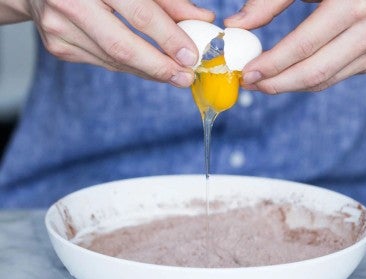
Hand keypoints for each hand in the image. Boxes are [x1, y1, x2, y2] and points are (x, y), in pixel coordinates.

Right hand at [27, 0, 214, 86]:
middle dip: (159, 67)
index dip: (169, 38)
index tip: (191, 56)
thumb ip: (167, 0)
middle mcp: (72, 3)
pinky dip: (129, 66)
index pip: (141, 14)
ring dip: (147, 71)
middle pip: (123, 47)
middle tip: (184, 78)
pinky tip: (146, 66)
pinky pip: (104, 62)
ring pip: (114, 60)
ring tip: (172, 74)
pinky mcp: (58, 47)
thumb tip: (201, 18)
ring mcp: (60, 28)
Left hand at [225, 0, 365, 93]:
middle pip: (314, 71)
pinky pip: (334, 76)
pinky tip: (289, 73)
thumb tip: (236, 25)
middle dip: (276, 83)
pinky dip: (307, 79)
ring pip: (323, 80)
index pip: (303, 45)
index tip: (246, 73)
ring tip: (264, 81)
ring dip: (289, 85)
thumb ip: (269, 2)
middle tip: (251, 83)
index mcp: (352, 1)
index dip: (272, 64)